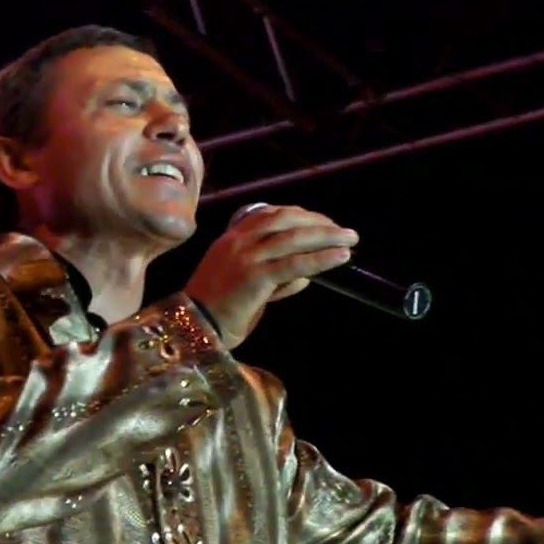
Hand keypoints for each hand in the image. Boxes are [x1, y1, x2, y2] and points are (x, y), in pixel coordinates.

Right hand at [184, 205, 357, 348]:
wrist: (194, 329)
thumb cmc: (217, 312)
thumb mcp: (244, 285)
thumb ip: (273, 275)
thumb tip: (306, 273)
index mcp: (231, 238)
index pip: (270, 214)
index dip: (300, 215)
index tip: (323, 222)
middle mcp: (237, 241)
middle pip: (286, 220)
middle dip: (319, 222)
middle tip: (344, 230)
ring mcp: (245, 257)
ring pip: (293, 238)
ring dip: (327, 236)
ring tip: (350, 239)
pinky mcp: (254, 276)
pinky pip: (294, 263)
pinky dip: (321, 258)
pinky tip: (340, 256)